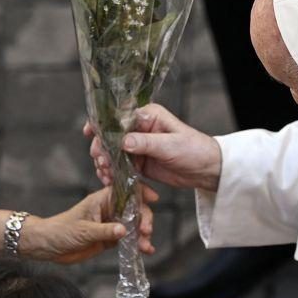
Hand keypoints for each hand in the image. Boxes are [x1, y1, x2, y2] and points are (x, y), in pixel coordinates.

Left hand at [31, 185, 158, 263]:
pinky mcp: (110, 238)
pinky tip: (146, 250)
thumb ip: (104, 231)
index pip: (126, 190)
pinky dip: (138, 244)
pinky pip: (129, 239)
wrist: (48, 246)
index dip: (141, 192)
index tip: (154, 198)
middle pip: (135, 209)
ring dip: (142, 235)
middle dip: (144, 219)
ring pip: (134, 225)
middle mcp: (109, 209)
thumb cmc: (60, 231)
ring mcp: (111, 224)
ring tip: (146, 246)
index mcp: (102, 199)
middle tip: (146, 231)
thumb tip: (125, 230)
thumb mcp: (83, 230)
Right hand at [85, 103, 222, 191]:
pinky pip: (120, 167)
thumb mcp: (170, 145)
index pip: (118, 116)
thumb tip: (123, 142)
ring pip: (112, 153)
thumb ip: (146, 143)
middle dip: (102, 149)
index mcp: (148, 116)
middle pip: (110, 136)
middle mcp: (140, 129)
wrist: (207, 170)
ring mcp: (138, 146)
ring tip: (105, 175)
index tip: (90, 134)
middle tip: (101, 163)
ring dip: (105, 163)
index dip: (102, 124)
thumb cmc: (195, 150)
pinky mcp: (139, 163)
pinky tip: (109, 181)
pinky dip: (113, 173)